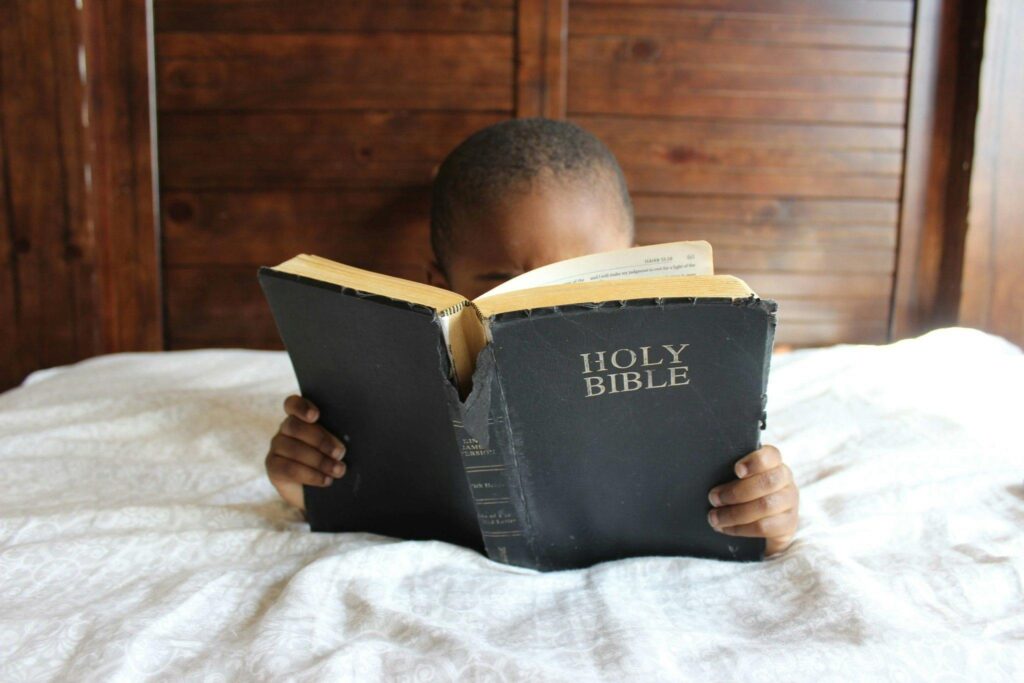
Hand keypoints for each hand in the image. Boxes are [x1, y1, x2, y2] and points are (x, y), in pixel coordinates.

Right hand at [265, 395, 346, 509]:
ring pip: (294, 449)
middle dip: (320, 440)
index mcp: (301, 417)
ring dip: (320, 461)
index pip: (293, 404)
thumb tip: (344, 441)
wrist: (320, 490)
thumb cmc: (333, 460)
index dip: (302, 407)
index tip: (316, 416)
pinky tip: (326, 480)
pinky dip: (311, 475)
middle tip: (340, 453)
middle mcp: (285, 429)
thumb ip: (338, 436)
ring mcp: (277, 447)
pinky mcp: (273, 467)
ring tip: (338, 470)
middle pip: (295, 426)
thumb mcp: (337, 446)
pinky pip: (289, 469)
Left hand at [706, 445, 798, 555]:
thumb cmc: (743, 494)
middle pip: (768, 482)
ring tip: (714, 517)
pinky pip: (765, 527)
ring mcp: (789, 502)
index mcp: (773, 463)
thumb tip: (706, 475)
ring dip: (734, 513)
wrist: (763, 524)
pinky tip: (726, 528)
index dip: (755, 461)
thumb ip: (729, 473)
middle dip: (736, 492)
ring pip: (765, 506)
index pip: (771, 455)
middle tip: (713, 498)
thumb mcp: (737, 480)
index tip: (736, 470)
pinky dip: (741, 529)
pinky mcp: (788, 524)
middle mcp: (785, 480)